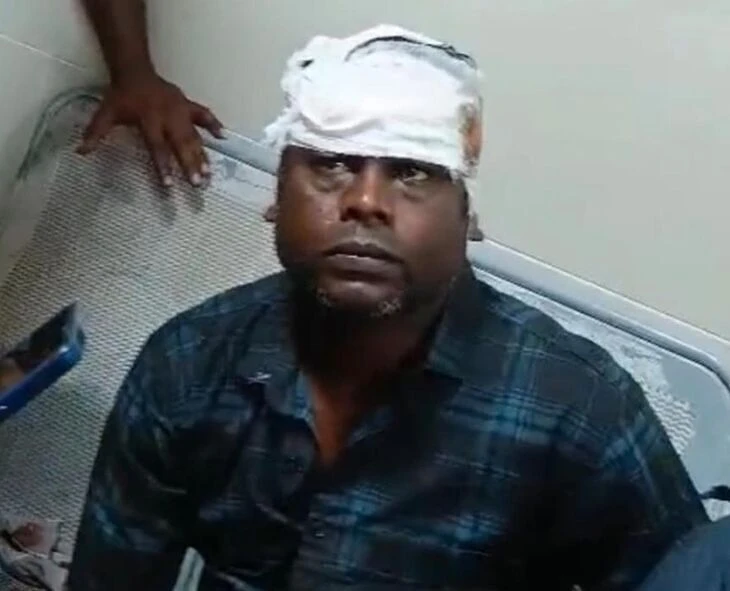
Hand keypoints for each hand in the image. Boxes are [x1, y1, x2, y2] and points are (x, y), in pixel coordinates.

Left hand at [78, 71, 223, 186]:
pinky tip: (223, 137)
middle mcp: (168, 116)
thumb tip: (81, 152)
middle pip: (181, 144)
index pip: (157, 147)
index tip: (168, 185)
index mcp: (148, 119)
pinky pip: (204, 114)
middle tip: (198, 183)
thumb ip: (96, 133)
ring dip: (202, 154)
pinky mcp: (188, 104)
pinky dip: (214, 124)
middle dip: (190, 164)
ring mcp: (181, 110)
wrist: (135, 71)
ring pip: (194, 134)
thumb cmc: (121, 96)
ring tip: (210, 173)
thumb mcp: (105, 113)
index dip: (162, 166)